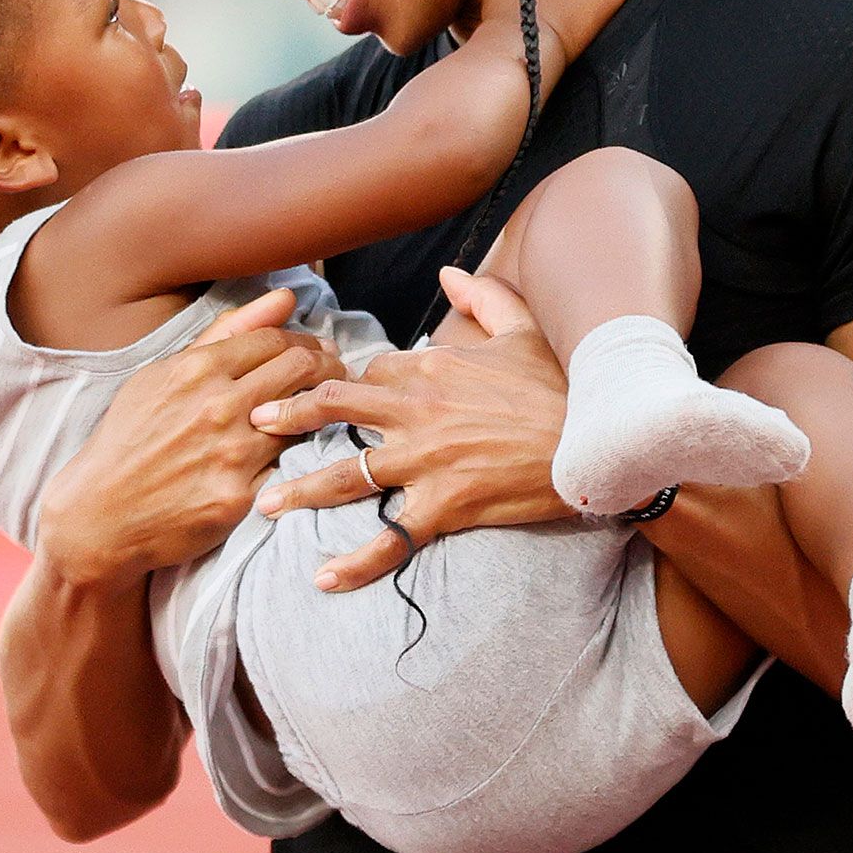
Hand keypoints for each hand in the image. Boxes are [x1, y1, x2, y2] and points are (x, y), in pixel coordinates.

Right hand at [34, 287, 346, 589]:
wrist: (100, 514)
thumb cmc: (132, 438)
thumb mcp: (164, 375)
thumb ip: (227, 333)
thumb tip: (285, 296)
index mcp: (197, 369)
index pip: (276, 340)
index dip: (306, 344)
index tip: (316, 354)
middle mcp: (218, 407)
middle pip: (302, 371)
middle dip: (328, 369)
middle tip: (335, 379)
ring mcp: (230, 454)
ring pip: (304, 419)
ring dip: (321, 415)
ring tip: (323, 415)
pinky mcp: (238, 498)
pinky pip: (287, 468)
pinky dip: (299, 459)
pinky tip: (302, 458)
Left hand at [246, 268, 574, 591]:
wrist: (600, 444)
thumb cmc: (563, 389)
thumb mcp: (525, 330)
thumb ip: (483, 297)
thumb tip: (448, 274)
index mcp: (432, 366)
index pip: (367, 374)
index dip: (343, 386)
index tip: (321, 400)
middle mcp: (419, 410)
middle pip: (335, 410)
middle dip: (288, 416)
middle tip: (252, 426)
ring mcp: (428, 460)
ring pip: (347, 475)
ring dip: (300, 490)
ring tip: (264, 503)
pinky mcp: (445, 505)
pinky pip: (391, 538)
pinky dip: (356, 562)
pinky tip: (322, 578)